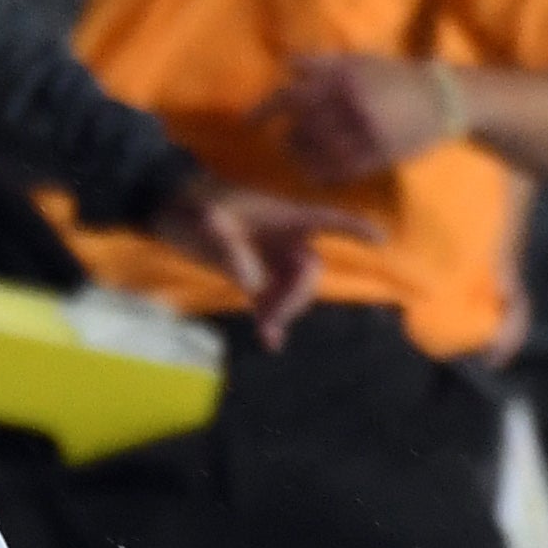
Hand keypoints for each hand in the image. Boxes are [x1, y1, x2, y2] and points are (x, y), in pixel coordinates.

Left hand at [149, 174, 378, 350]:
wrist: (166, 209)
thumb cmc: (190, 205)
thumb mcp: (207, 225)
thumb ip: (231, 252)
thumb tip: (253, 285)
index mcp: (283, 217)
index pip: (329, 220)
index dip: (356, 229)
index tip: (381, 241)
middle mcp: (284, 238)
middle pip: (310, 271)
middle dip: (298, 296)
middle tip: (271, 319)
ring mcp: (270, 258)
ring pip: (292, 290)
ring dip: (283, 310)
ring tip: (264, 329)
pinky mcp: (253, 276)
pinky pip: (270, 300)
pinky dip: (271, 319)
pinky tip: (270, 342)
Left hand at [263, 54, 454, 187]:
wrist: (442, 98)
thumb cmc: (395, 76)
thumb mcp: (360, 60)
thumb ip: (323, 62)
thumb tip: (287, 63)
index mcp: (342, 78)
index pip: (291, 96)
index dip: (265, 111)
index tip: (248, 123)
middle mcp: (350, 104)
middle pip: (300, 128)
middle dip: (289, 138)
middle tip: (286, 144)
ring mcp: (364, 132)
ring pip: (318, 152)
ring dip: (303, 158)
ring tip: (301, 159)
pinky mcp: (378, 155)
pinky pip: (340, 171)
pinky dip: (322, 174)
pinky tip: (317, 174)